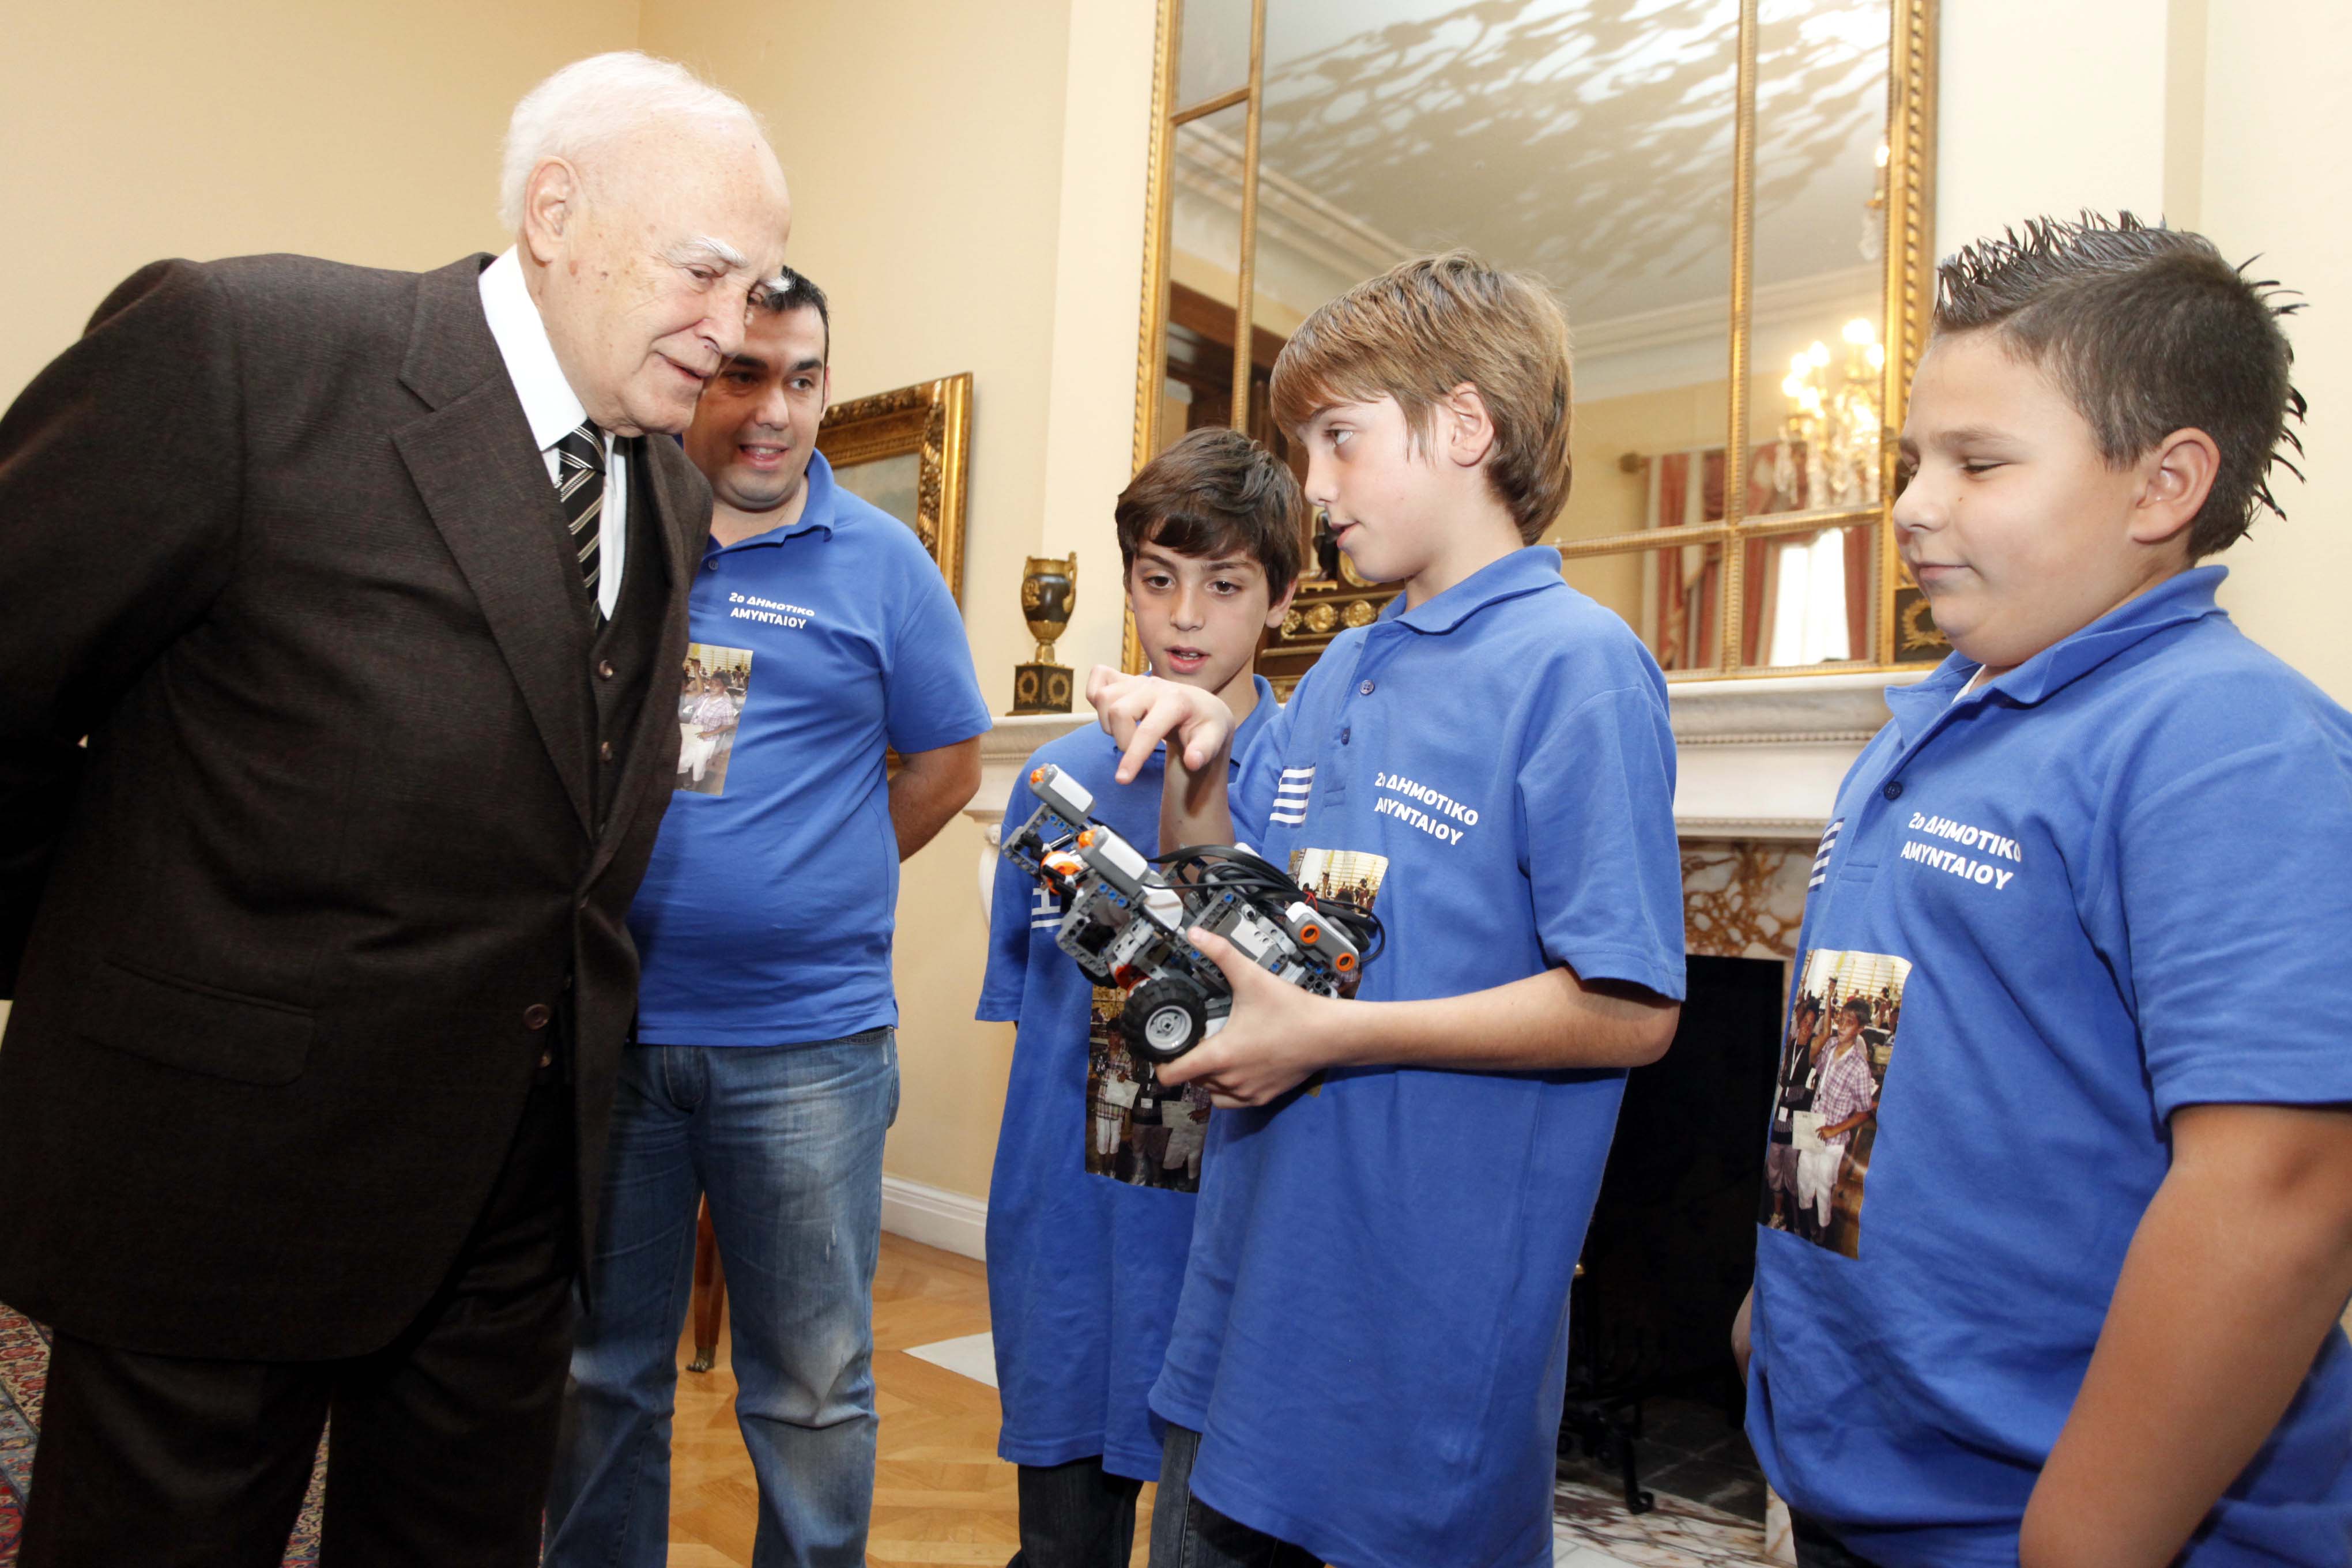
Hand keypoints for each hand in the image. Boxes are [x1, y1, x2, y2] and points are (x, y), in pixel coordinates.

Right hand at [1085, 665, 1233, 784]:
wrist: (1200, 707)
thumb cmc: (1206, 725)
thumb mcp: (1215, 739)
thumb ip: (1204, 751)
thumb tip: (1192, 762)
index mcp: (1177, 700)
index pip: (1148, 729)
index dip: (1133, 756)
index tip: (1122, 780)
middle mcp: (1154, 686)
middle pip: (1118, 711)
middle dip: (1122, 739)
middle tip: (1136, 751)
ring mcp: (1137, 680)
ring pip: (1103, 697)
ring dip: (1108, 722)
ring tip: (1128, 733)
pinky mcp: (1125, 677)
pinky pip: (1098, 676)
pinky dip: (1096, 694)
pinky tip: (1110, 712)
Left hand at [1156, 927, 1350, 1106]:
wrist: (1328, 1034)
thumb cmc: (1291, 1010)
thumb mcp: (1251, 977)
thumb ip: (1221, 953)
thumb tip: (1195, 934)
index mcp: (1220, 1055)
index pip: (1172, 1075)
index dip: (1161, 1063)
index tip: (1164, 1048)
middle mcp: (1229, 1079)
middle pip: (1190, 1080)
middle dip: (1187, 1062)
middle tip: (1195, 1039)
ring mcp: (1246, 1092)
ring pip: (1210, 1093)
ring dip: (1206, 1077)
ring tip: (1213, 1053)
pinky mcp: (1262, 1098)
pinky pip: (1231, 1102)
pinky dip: (1226, 1089)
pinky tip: (1233, 1069)